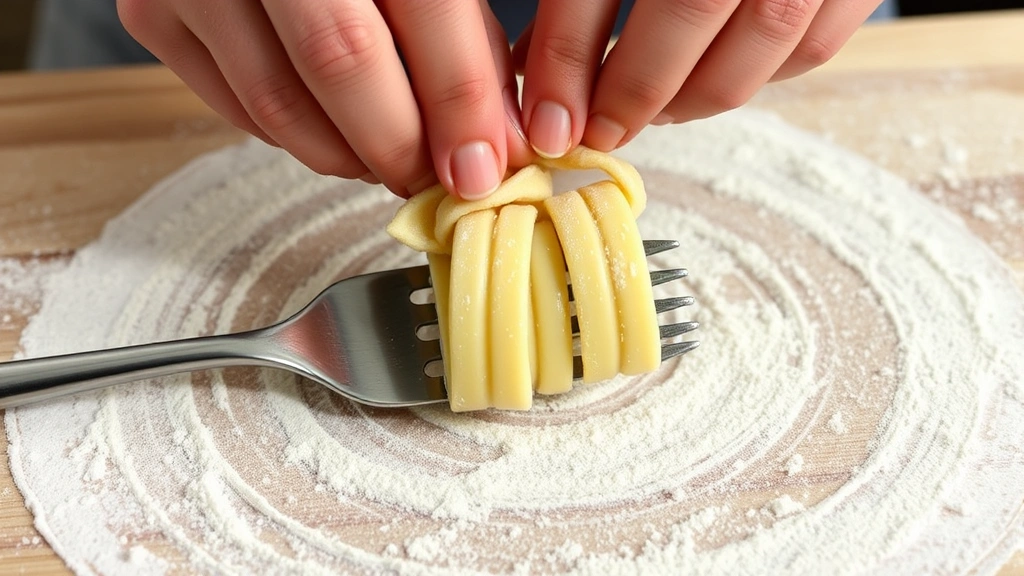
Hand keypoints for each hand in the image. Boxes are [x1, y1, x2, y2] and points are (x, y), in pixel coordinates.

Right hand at [118, 0, 532, 198]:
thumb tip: (498, 140)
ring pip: (278, 103)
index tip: (484, 168)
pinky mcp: (152, 11)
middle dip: (401, 145)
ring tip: (391, 164)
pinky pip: (237, 106)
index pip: (422, 7)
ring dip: (349, 156)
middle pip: (339, 62)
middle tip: (435, 181)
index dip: (460, 100)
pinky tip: (337, 135)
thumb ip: (465, 34)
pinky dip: (298, 138)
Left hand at [512, 0, 881, 155]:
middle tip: (597, 132)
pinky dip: (757, 78)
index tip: (548, 120)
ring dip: (694, 96)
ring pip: (762, 39)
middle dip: (633, 90)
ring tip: (649, 112)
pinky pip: (810, 47)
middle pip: (690, 8)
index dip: (567, 58)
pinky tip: (709, 81)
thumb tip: (528, 70)